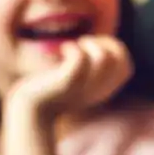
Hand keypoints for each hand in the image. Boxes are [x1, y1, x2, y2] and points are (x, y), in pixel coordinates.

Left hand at [6, 36, 133, 117]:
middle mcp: (96, 91)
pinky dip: (72, 47)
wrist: (27, 111)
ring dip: (90, 44)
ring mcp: (82, 87)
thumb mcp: (73, 81)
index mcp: (102, 91)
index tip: (90, 49)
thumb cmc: (48, 92)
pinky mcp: (65, 84)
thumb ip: (88, 68)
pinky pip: (80, 59)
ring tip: (72, 46)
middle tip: (83, 44)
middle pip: (121, 60)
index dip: (114, 50)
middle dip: (106, 43)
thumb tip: (98, 44)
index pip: (125, 66)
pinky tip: (61, 49)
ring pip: (105, 58)